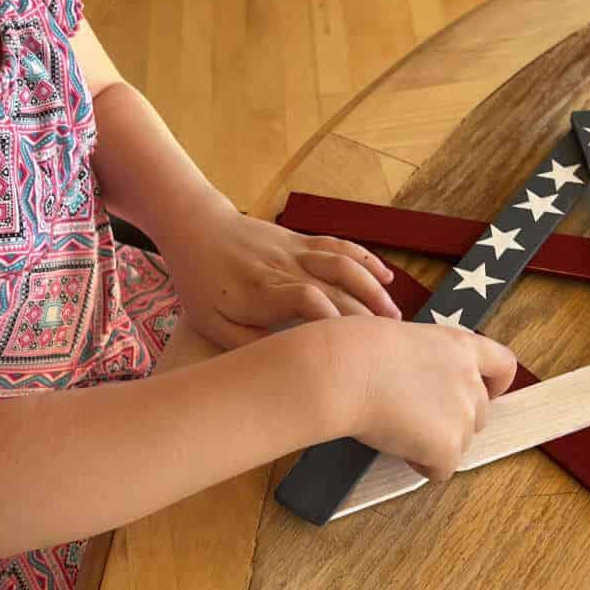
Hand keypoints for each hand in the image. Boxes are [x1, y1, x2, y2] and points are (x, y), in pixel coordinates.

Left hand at [159, 204, 402, 348]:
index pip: (306, 300)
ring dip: (373, 289)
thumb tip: (283, 360)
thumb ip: (246, 342)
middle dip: (364, 315)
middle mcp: (283, 268)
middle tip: (389, 346)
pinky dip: (366, 259)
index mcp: (260, 292)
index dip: (331, 321)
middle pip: (334, 287)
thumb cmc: (202, 282)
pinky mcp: (301, 239)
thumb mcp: (211, 321)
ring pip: (343, 264)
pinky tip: (386, 277)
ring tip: (394, 317)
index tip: (349, 349)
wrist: (196, 228)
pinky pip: (339, 245)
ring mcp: (295, 250)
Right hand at [338, 316, 517, 481]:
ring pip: (458, 443)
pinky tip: (397, 446)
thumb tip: (416, 382)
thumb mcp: (402, 339)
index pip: (503, 365)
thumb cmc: (357, 349)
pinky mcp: (447, 446)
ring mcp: (462, 415)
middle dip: (452, 420)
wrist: (345, 372)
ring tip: (396, 427)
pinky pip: (442, 469)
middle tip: (416, 417)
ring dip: (434, 442)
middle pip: (479, 414)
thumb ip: (425, 360)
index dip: (497, 383)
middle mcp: (469, 380)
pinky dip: (422, 465)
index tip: (487, 392)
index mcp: (460, 346)